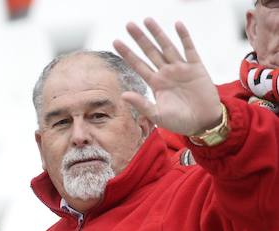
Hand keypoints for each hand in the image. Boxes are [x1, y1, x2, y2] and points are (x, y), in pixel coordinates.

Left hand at [113, 18, 221, 135]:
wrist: (203, 122)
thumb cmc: (180, 121)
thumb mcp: (157, 115)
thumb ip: (141, 104)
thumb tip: (124, 94)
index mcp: (155, 83)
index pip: (137, 65)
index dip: (127, 53)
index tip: (115, 42)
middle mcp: (166, 73)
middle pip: (149, 52)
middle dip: (139, 38)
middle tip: (128, 25)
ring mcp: (180, 68)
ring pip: (166, 46)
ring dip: (157, 33)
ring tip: (147, 20)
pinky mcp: (196, 67)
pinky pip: (189, 49)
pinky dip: (184, 37)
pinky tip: (177, 25)